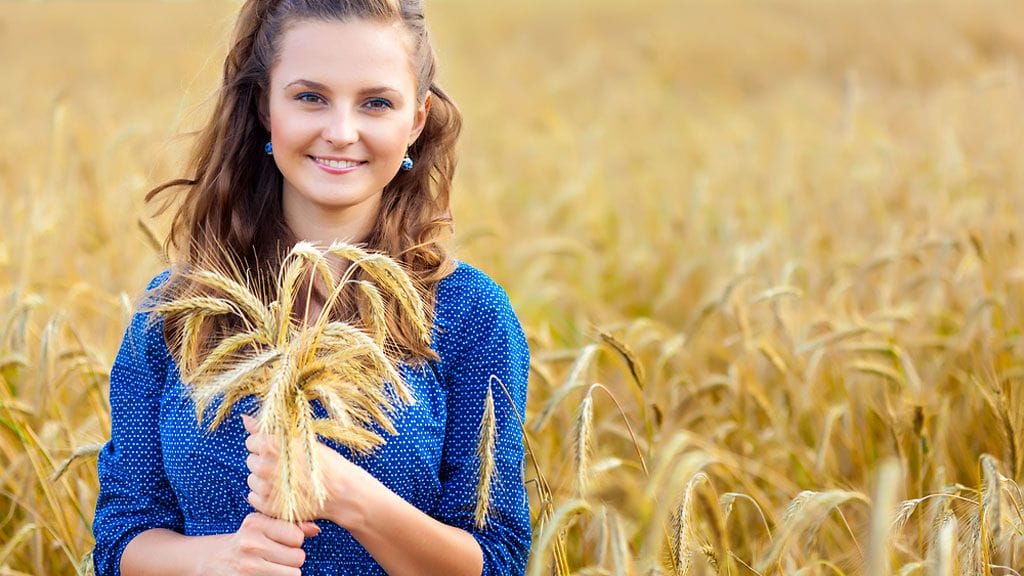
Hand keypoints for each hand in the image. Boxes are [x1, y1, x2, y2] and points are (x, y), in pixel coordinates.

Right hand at [203, 512, 318, 575]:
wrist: (210, 561)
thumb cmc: (243, 541)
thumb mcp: (261, 526)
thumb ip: (289, 526)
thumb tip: (316, 530)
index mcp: (255, 524)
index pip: (297, 537)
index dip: (294, 541)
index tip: (283, 542)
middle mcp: (250, 544)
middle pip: (298, 558)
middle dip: (293, 559)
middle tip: (277, 556)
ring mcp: (247, 568)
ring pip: (293, 575)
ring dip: (287, 572)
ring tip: (271, 566)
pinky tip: (265, 574)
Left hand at [242, 414, 373, 528]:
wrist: (342, 493)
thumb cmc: (325, 463)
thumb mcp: (301, 440)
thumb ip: (267, 431)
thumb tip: (245, 419)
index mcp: (274, 446)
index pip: (251, 441)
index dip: (263, 443)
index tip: (277, 447)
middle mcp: (266, 467)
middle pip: (251, 460)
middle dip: (264, 460)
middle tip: (285, 465)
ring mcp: (266, 489)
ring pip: (252, 479)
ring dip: (263, 478)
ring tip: (286, 479)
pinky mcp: (268, 507)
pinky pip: (253, 497)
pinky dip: (264, 494)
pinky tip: (281, 492)